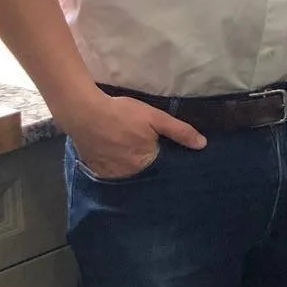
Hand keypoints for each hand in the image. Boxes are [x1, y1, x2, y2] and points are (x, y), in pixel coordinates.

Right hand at [65, 90, 204, 178]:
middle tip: (144, 148)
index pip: (161, 167)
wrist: (84, 112)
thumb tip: (202, 145)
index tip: (165, 153)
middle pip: (144, 171)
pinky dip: (114, 166)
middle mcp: (128, 174)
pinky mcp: (95, 169)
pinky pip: (110, 172)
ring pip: (127, 173)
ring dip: (130, 166)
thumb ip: (179, 131)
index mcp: (145, 163)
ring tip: (129, 151)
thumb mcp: (155, 118)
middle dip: (147, 163)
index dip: (165, 158)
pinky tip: (114, 154)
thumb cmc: (122, 114)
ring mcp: (109, 173)